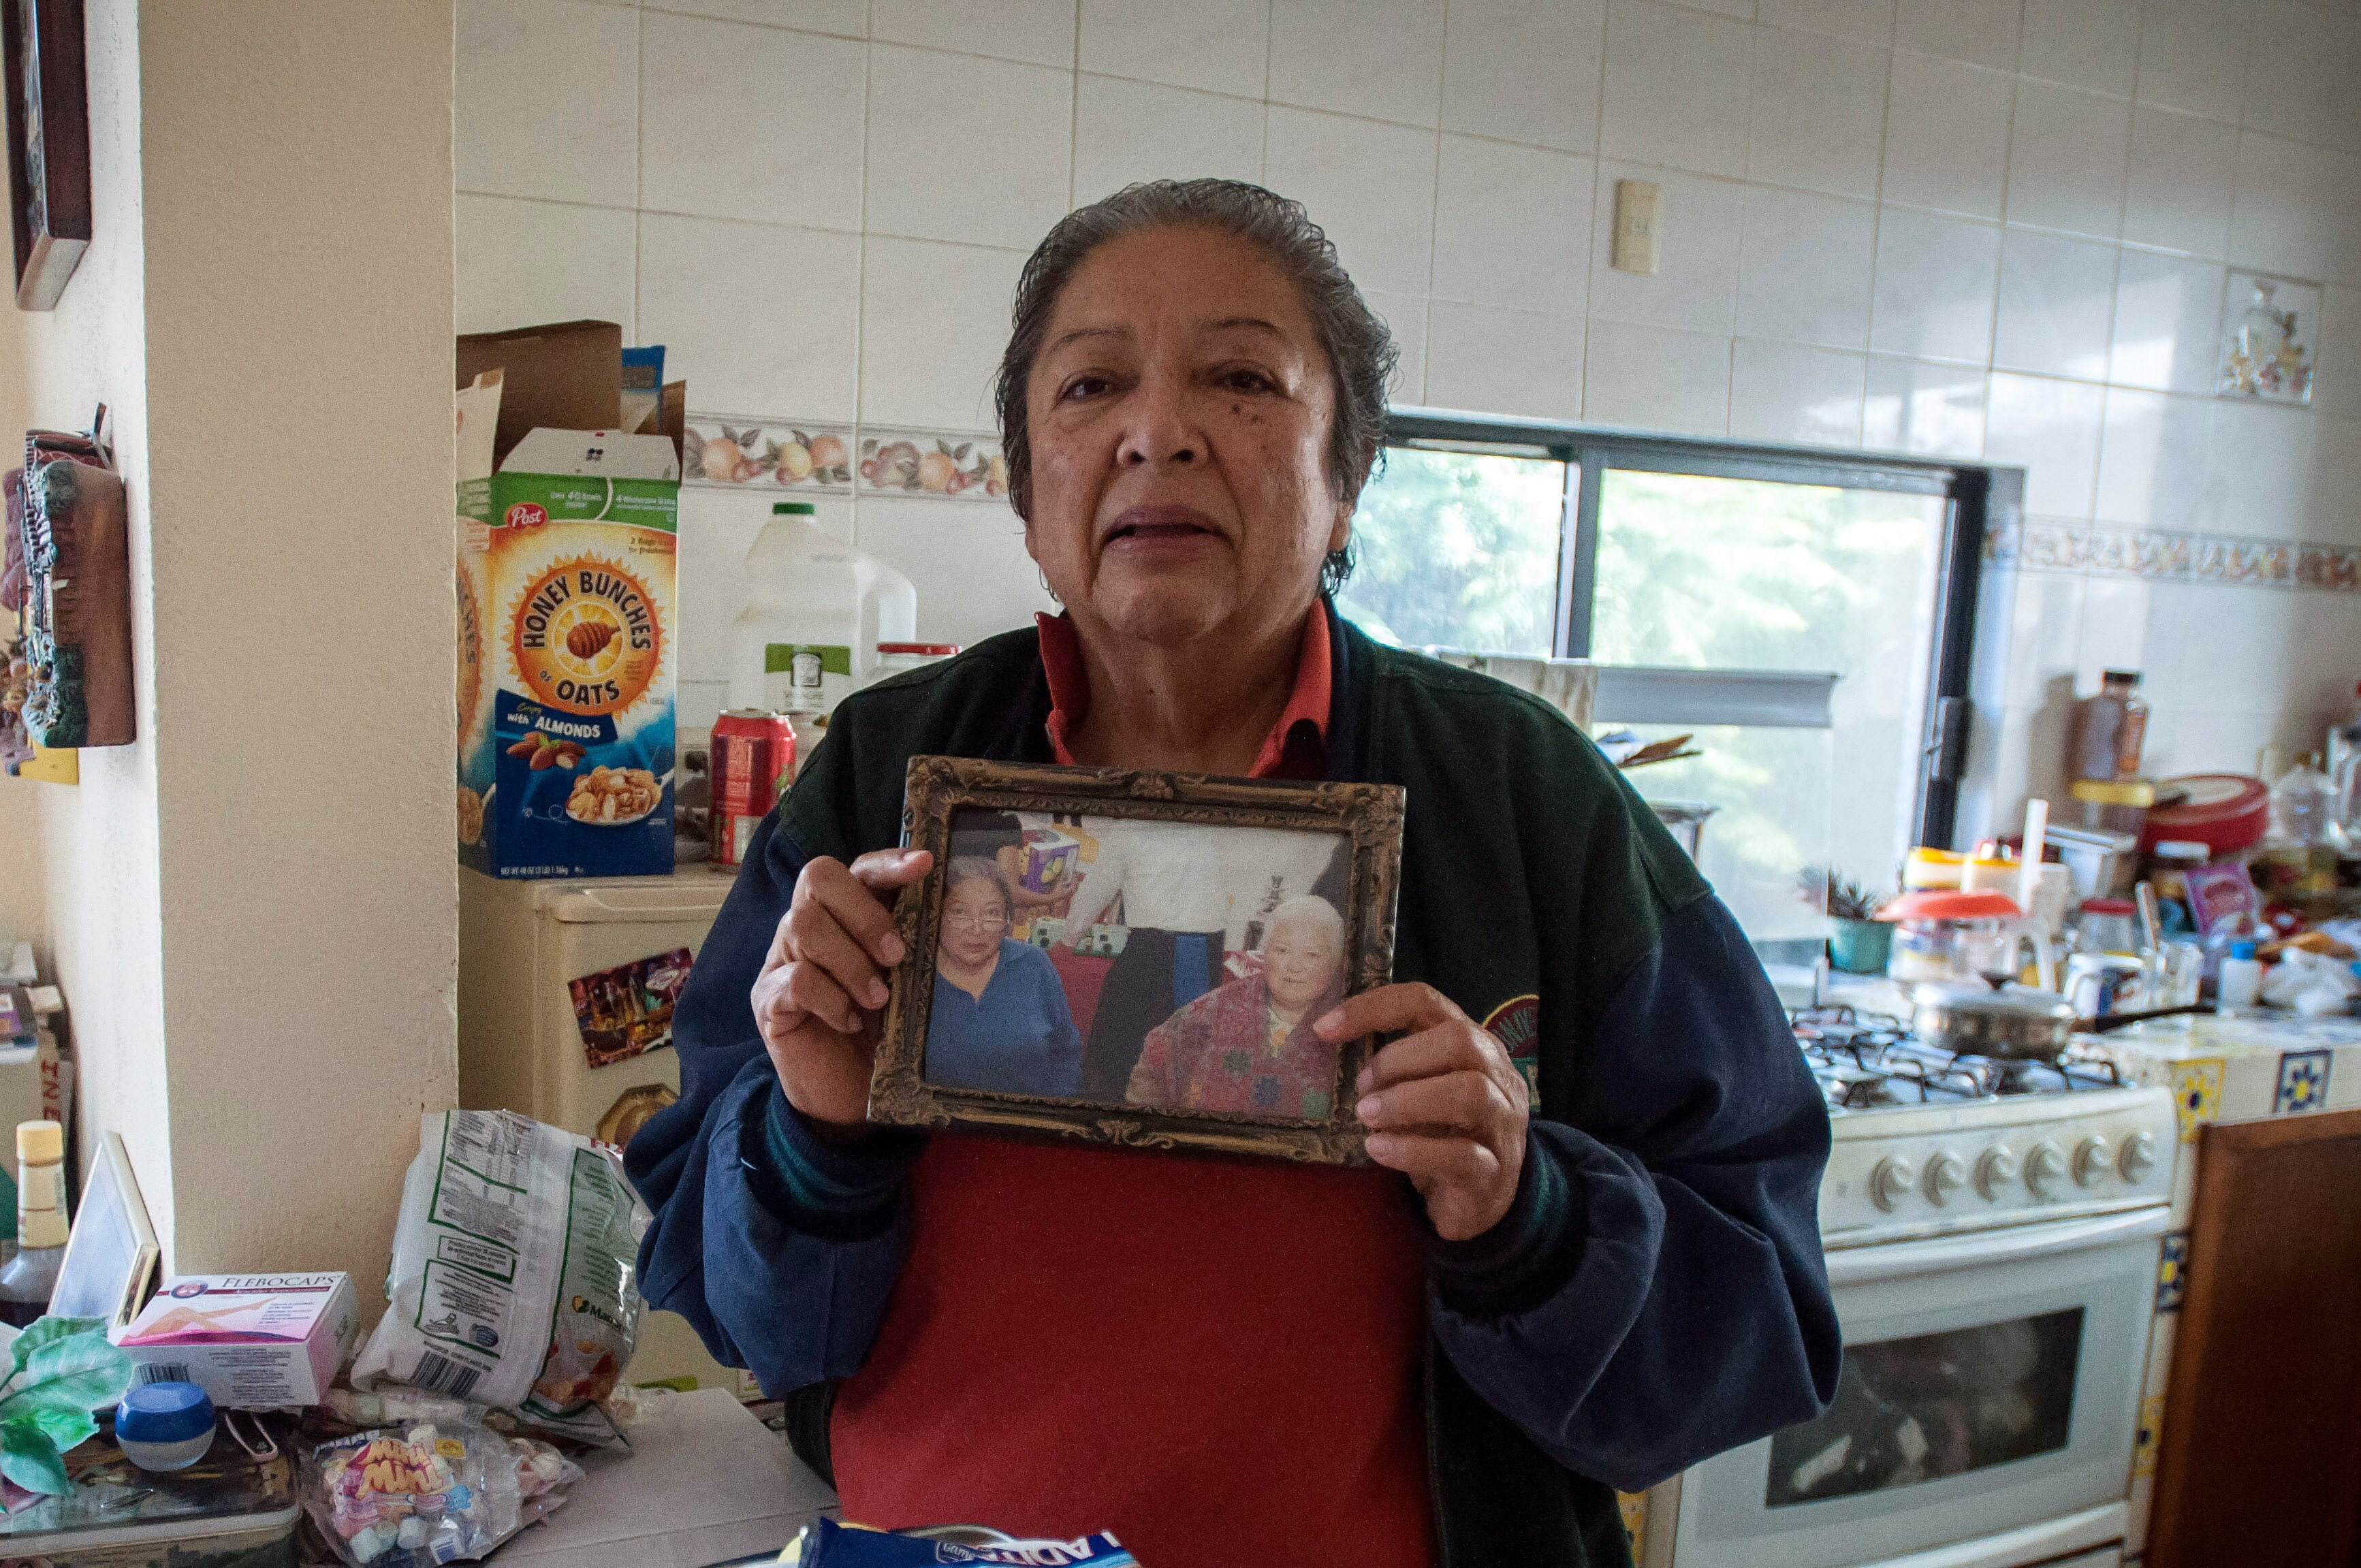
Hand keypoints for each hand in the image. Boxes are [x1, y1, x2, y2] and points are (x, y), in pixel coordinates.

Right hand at [751, 848, 932, 1131]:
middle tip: (897, 956)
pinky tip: (850, 1021)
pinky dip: (831, 1000)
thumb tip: (956, 907)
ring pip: (803, 925)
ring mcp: (782, 958)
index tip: (924, 866)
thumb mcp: (907, 983)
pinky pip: (795, 979)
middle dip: (864, 912)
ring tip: (878, 999)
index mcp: (845, 914)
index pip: (857, 868)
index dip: (888, 862)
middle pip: (817, 877)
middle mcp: (806, 925)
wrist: (847, 1096)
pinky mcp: (768, 999)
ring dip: (851, 962)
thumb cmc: (882, 1030)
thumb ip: (918, 944)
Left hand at [1317, 984, 1528, 1240]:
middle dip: (1398, 1059)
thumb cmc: (1442, 1136)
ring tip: (1366, 1117)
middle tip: (1361, 1088)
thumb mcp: (1421, 1093)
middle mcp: (1498, 1077)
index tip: (1324, 1028)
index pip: (1427, 1003)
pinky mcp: (1493, 1173)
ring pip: (1469, 1092)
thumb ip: (1395, 1068)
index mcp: (1474, 1047)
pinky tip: (1379, 1150)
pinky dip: (1412, 1150)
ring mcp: (1502, 1125)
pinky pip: (1460, 1155)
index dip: (1374, 1007)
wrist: (1483, 1202)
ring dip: (1405, 1101)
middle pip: (1459, 1040)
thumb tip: (1330, 1047)